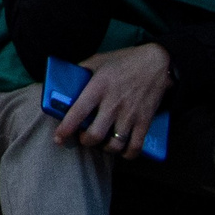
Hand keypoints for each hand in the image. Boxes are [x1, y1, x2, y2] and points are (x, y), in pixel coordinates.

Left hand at [55, 43, 173, 158]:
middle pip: (96, 134)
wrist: (156, 62)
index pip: (78, 112)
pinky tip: (122, 151)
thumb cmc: (123, 61)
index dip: (66, 128)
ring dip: (105, 149)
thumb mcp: (98, 60)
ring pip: (115, 144)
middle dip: (85, 141)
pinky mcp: (145, 121)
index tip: (58, 138)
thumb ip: (81, 71)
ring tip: (102, 143)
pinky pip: (136, 146)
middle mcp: (113, 103)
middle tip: (83, 138)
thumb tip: (65, 82)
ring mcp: (130, 114)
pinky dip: (128, 154)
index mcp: (98, 87)